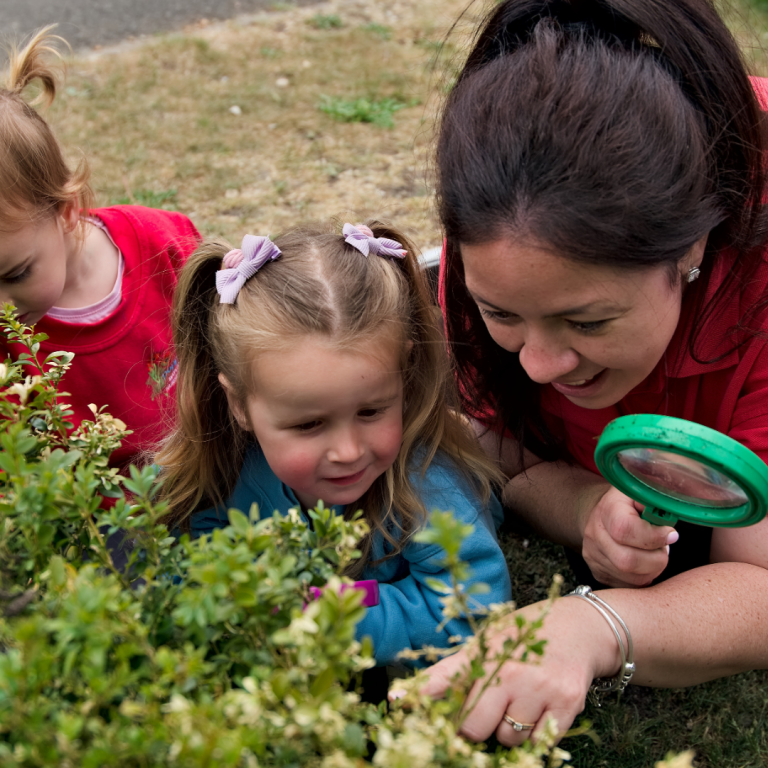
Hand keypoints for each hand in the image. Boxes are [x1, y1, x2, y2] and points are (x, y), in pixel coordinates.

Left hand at [406, 597, 618, 746]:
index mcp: (485, 652)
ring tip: (516, 703)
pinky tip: (536, 711)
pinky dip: (533, 737)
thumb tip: (397, 697)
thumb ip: (446, 672)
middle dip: (473, 727)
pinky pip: (538, 744)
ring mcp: (540, 689)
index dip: (425, 700)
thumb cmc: (522, 636)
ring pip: (507, 739)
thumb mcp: (484, 643)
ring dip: (506, 731)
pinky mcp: (567, 706)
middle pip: (474, 727)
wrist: (579, 628)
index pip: (446, 681)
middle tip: (482, 711)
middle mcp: (511, 670)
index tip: (399, 705)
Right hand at [581, 486, 677, 586]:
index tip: (671, 534)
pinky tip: (644, 563)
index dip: (653, 536)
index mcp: (607, 509)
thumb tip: (668, 516)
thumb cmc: (631, 504)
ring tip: (653, 553)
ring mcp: (593, 555)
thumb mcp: (642, 494)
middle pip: (628, 561)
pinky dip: (643, 577)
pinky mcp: (598, 572)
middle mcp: (595, 533)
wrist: (604, 515)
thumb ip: (657, 502)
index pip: (625, 529)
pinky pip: (629, 586)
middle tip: (663, 548)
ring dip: (652, 569)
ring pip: (632, 577)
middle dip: (656, 558)